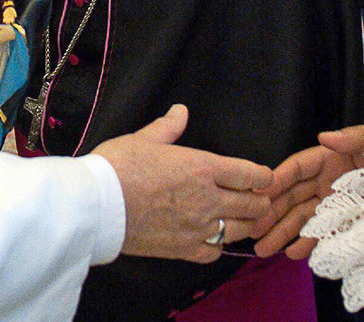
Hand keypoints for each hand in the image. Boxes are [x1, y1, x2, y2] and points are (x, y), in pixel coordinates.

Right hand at [93, 104, 274, 262]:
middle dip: (260, 201)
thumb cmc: (118, 166)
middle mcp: (207, 198)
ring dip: (245, 224)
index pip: (249, 174)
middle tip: (258, 199)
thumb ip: (168, 128)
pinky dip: (218, 246)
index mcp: (202, 167)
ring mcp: (198, 226)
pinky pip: (215, 251)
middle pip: (253, 205)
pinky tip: (213, 239)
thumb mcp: (144, 139)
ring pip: (240, 230)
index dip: (264, 176)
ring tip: (243, 220)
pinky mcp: (184, 249)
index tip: (266, 177)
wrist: (98, 205)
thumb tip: (180, 111)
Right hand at [254, 125, 363, 257]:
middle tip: (251, 230)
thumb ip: (353, 138)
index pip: (297, 168)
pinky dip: (309, 244)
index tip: (258, 195)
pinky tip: (294, 254)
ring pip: (304, 218)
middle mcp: (330, 180)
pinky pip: (326, 234)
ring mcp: (339, 203)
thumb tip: (324, 136)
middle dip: (271, 213)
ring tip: (263, 250)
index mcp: (332, 157)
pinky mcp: (352, 221)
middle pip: (293, 197)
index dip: (277, 181)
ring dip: (283, 233)